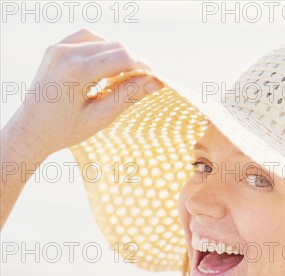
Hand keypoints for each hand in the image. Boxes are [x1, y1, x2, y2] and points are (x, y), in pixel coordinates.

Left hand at [9, 28, 163, 158]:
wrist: (31, 130)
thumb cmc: (64, 130)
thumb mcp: (100, 117)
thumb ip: (128, 96)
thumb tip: (156, 82)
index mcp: (76, 71)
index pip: (123, 57)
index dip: (143, 66)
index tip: (154, 80)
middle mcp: (66, 53)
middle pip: (115, 46)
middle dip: (132, 62)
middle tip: (139, 84)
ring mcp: (59, 48)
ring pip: (104, 41)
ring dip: (117, 56)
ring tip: (119, 80)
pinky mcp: (56, 48)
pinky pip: (88, 39)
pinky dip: (102, 50)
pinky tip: (104, 69)